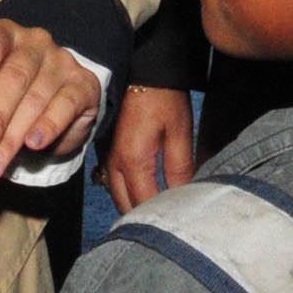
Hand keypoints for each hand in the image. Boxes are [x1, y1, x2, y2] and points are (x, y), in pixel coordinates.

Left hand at [0, 22, 103, 181]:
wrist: (44, 111)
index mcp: (3, 33)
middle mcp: (35, 41)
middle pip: (14, 76)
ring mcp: (62, 61)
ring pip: (37, 97)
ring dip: (14, 135)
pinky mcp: (84, 84)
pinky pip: (66, 105)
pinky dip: (49, 126)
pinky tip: (33, 144)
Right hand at [103, 83, 197, 213]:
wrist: (140, 68)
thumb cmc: (163, 97)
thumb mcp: (180, 132)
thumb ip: (180, 169)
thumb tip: (185, 198)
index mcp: (133, 161)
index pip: (145, 205)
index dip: (164, 218)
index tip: (181, 224)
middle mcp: (114, 163)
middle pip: (126, 206)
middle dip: (145, 217)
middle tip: (170, 222)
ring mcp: (106, 157)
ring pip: (117, 195)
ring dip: (134, 206)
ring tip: (158, 212)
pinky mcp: (106, 150)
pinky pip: (113, 182)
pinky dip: (127, 192)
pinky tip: (144, 192)